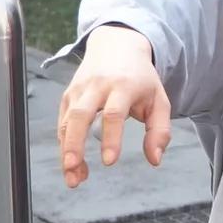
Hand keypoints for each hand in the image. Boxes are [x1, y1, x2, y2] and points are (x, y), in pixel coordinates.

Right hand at [57, 26, 171, 188]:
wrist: (118, 45)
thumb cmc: (141, 78)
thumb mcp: (159, 100)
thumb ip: (160, 131)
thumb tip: (155, 159)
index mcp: (123, 86)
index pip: (114, 113)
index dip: (110, 138)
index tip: (109, 161)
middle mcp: (97, 86)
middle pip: (81, 115)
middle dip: (75, 144)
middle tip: (74, 169)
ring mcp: (79, 90)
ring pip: (67, 121)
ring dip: (66, 150)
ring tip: (73, 177)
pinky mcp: (68, 95)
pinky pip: (62, 123)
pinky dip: (64, 145)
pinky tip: (72, 165)